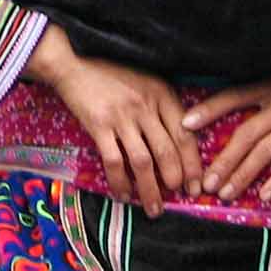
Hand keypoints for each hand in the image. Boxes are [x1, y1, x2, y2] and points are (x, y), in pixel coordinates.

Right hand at [23, 26, 200, 216]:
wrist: (76, 61)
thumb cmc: (113, 72)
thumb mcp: (146, 81)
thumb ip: (162, 107)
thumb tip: (179, 144)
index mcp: (162, 94)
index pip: (185, 135)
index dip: (193, 165)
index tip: (195, 185)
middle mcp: (146, 106)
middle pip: (168, 152)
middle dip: (175, 181)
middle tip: (177, 199)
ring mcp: (122, 116)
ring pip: (144, 162)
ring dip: (150, 190)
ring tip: (154, 209)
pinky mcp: (99, 125)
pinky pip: (114, 161)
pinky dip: (120, 182)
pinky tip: (123, 195)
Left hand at [180, 73, 270, 203]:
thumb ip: (268, 103)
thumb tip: (242, 125)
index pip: (233, 97)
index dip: (209, 109)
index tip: (185, 123)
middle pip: (244, 133)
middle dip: (222, 159)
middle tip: (205, 182)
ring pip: (263, 150)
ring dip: (242, 173)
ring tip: (225, 193)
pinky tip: (265, 195)